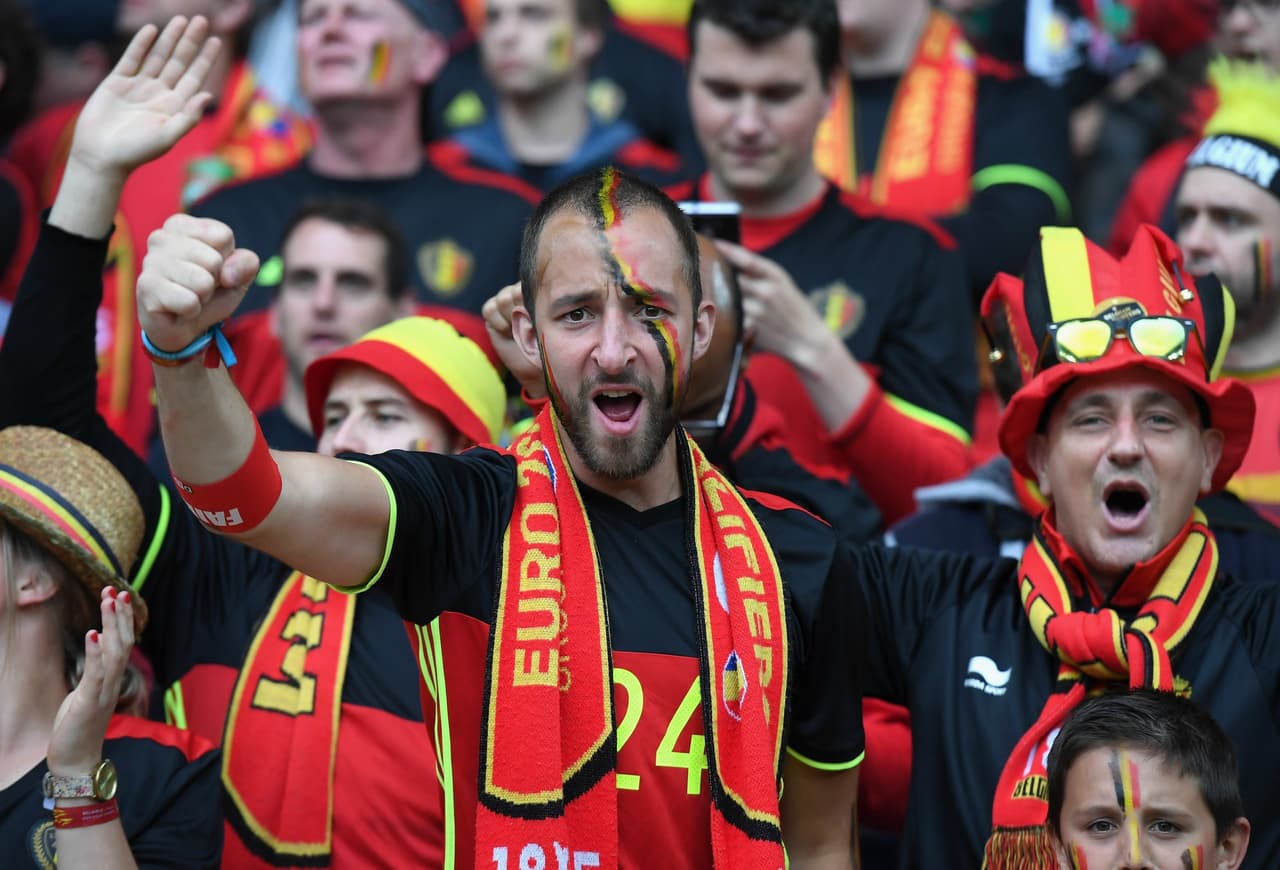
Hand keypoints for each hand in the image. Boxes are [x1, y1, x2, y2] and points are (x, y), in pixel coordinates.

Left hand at [46, 588, 135, 775]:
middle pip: (123, 642)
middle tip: (114, 590)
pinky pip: (96, 674)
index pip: (122, 643)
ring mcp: (103, 692)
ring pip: (114, 653)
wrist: (76, 761)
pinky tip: (94, 633)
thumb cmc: (77, 728)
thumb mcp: (84, 694)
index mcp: (111, 680)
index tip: (118, 596)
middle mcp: (112, 682)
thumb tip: (97, 648)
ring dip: (112, 625)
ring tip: (108, 601)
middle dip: (119, 615)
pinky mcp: (89, 702)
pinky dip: (96, 652)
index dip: (122, 620)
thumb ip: (93, 672)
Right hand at [68, 16, 220, 179]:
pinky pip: (132, 58)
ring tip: (181, 19)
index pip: (194, 78)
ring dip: (170, 38)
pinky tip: (152, 30)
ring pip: (158, 56)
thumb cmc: (135, 153)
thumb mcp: (166, 137)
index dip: (205, 59)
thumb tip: (208, 95)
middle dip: (190, 42)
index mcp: (175, 106)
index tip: (216, 40)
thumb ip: (188, 117)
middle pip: (179, 62)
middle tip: (201, 19)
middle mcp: (160, 93)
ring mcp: (139, 86)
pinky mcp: (117, 82)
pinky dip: (141, 44)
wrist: (100, 156)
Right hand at [137, 214, 258, 351]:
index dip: (227, 260)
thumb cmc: (208, 292)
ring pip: (203, 282)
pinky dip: (192, 311)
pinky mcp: (147, 287)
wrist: (183, 326)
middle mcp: (161, 237)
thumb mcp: (237, 274)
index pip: (223, 236)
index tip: (212, 269)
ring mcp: (151, 261)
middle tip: (199, 286)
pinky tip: (178, 307)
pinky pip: (189, 302)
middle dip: (215, 280)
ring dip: (203, 296)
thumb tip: (227, 273)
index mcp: (181, 225)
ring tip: (189, 296)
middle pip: (214, 260)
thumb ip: (246, 263)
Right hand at [482, 282, 545, 398]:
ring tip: (519, 331)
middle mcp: (522, 292)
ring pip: (503, 299)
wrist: (534, 366)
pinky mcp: (492, 311)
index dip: (533, 305)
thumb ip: (538, 304)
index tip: (539, 321)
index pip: (531, 286)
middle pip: (515, 291)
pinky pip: (490, 309)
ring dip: (512, 319)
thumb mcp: (547, 323)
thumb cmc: (547, 344)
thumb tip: (525, 294)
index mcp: (540, 291)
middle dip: (522, 313)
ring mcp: (506, 300)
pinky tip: (507, 332)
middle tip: (529, 328)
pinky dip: (499, 323)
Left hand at [714, 241, 831, 367]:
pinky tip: (730, 317)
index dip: (727, 250)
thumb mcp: (784, 284)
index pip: (745, 258)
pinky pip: (731, 317)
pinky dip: (728, 316)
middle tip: (714, 277)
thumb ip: (759, 274)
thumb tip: (729, 261)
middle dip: (723, 277)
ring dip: (723, 298)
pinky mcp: (750, 328)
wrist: (807, 340)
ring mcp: (757, 310)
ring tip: (724, 300)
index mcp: (776, 275)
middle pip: (731, 278)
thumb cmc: (794, 309)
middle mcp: (766, 290)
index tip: (714, 244)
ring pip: (728, 297)